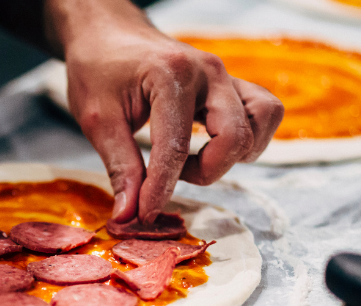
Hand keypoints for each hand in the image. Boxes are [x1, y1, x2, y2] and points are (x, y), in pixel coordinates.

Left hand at [45, 0, 283, 223]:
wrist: (108, 34)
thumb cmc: (98, 69)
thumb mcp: (97, 120)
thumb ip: (120, 168)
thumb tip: (128, 216)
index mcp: (170, 75)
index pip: (176, 146)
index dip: (161, 189)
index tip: (143, 215)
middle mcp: (208, 72)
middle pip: (235, 137)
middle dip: (204, 172)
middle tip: (166, 176)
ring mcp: (225, 75)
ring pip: (261, 122)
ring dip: (233, 154)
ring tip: (192, 159)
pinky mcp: (231, 84)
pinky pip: (263, 112)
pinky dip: (247, 138)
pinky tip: (210, 146)